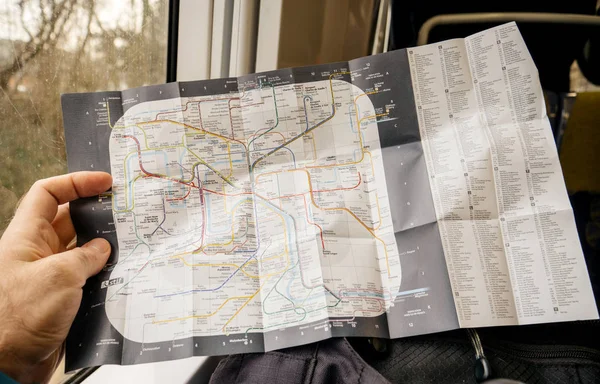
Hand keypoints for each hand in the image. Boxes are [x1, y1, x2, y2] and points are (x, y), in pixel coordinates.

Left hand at [0, 172, 111, 382]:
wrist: (6, 365)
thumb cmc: (19, 316)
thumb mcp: (59, 276)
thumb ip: (86, 256)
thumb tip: (103, 248)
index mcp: (26, 237)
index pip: (48, 194)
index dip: (76, 182)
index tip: (104, 182)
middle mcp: (37, 252)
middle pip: (69, 220)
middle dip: (97, 214)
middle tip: (127, 212)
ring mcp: (49, 275)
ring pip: (81, 249)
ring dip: (104, 247)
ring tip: (132, 243)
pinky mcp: (60, 298)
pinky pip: (85, 276)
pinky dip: (103, 273)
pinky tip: (122, 274)